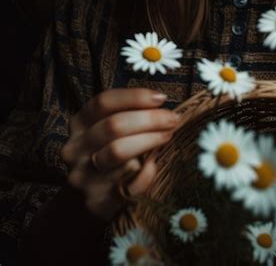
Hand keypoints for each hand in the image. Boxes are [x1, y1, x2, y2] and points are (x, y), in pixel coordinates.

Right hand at [60, 88, 180, 220]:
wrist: (82, 205)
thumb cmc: (105, 156)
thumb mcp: (105, 131)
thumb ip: (127, 115)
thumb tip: (160, 103)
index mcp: (79, 124)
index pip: (104, 102)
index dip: (134, 97)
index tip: (161, 98)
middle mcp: (75, 148)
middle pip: (114, 125)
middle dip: (150, 119)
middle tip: (172, 119)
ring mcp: (83, 176)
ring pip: (118, 151)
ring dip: (150, 140)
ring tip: (167, 136)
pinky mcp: (96, 201)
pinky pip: (128, 183)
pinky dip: (146, 172)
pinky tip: (153, 166)